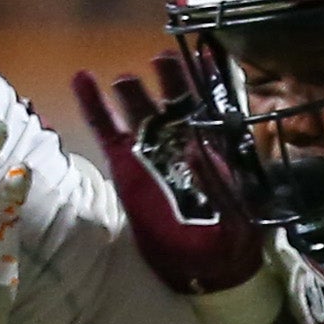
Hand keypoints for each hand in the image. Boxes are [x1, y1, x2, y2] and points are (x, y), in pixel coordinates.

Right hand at [74, 58, 269, 302]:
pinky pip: (108, 130)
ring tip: (124, 79)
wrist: (207, 268)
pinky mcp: (126, 165)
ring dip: (133, 92)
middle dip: (170, 79)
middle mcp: (183, 142)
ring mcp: (152, 151)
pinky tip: (81, 78)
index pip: (213, 106)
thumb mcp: (241, 216)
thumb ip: (225, 187)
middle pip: (175, 101)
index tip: (207, 55)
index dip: (210, 80)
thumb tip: (197, 149)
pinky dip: (95, 106)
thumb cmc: (231, 241)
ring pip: (142, 111)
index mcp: (217, 147)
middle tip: (161, 60)